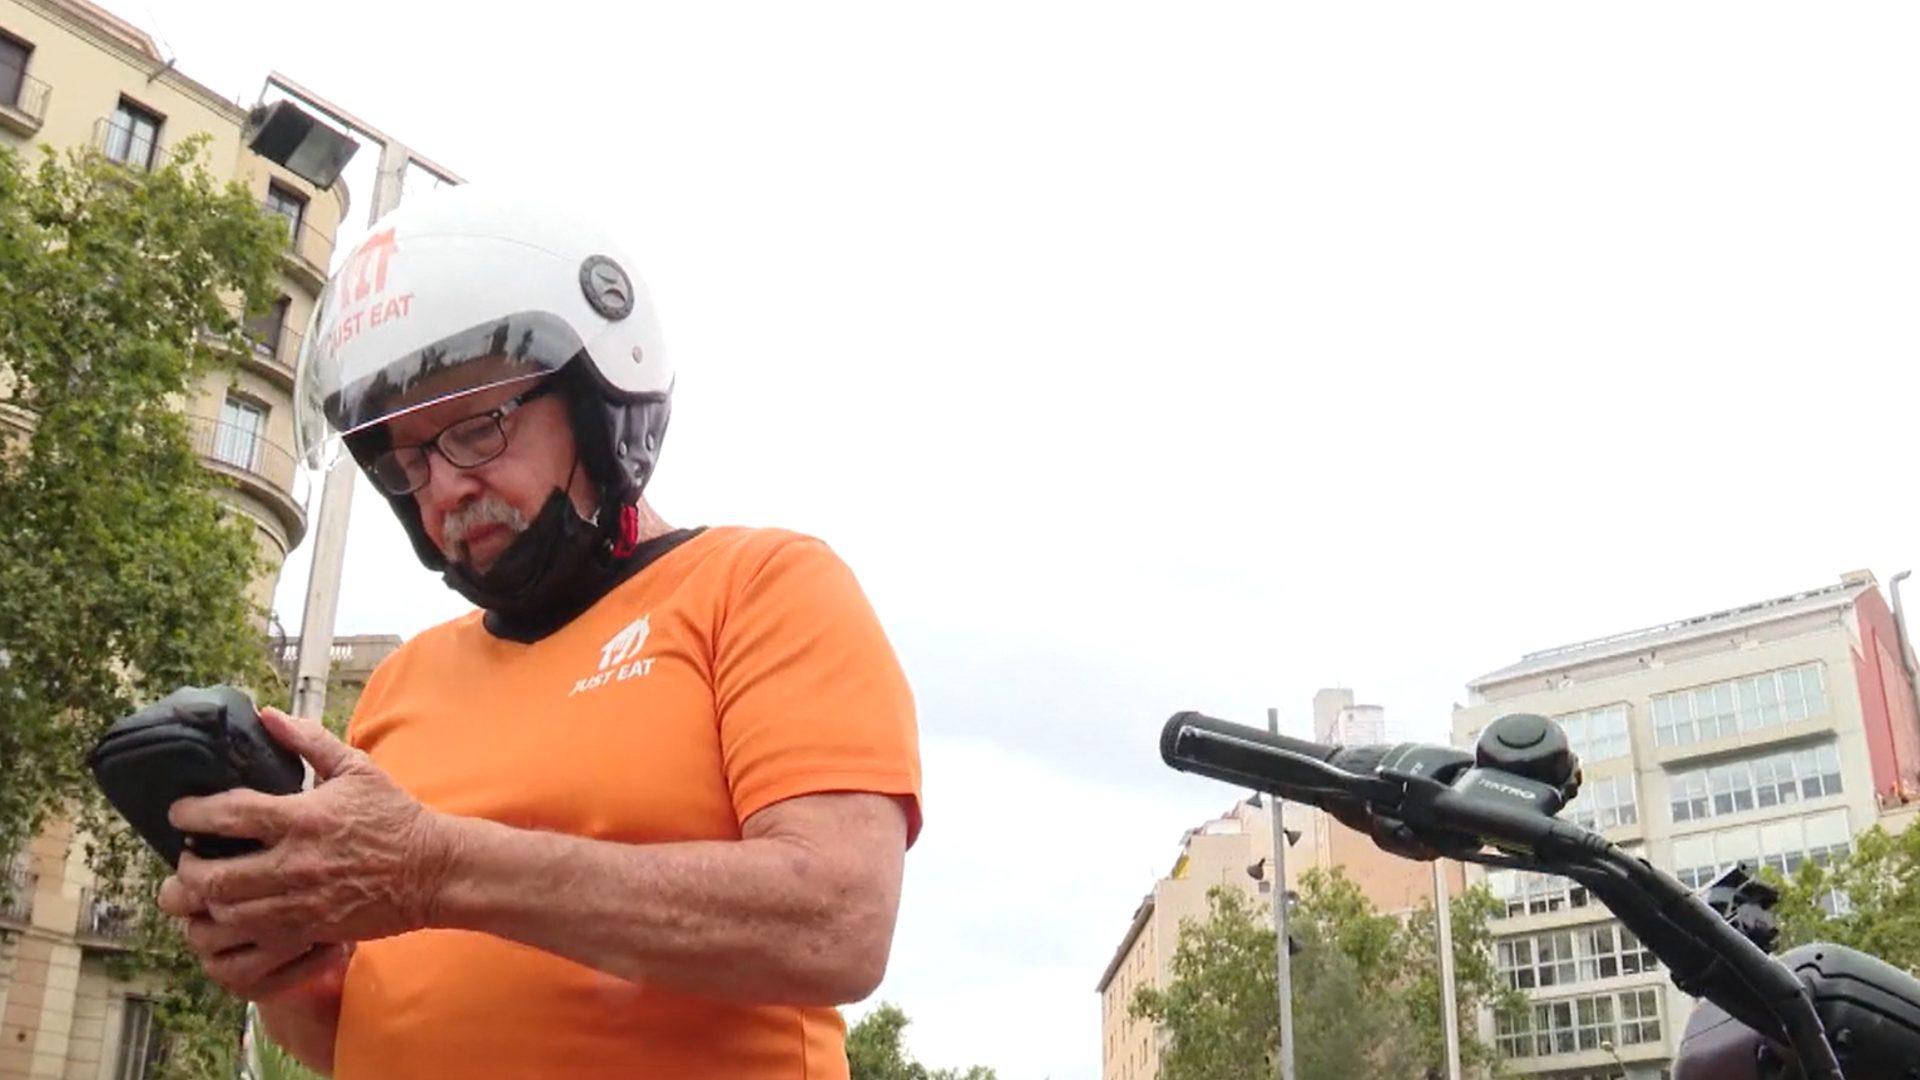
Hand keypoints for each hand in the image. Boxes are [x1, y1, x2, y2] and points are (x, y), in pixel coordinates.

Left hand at [163, 708, 454, 946]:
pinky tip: (234, 910)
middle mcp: (295, 864)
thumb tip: (268, 715)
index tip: (178, 812)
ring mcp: (300, 902)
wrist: (433, 870)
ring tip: (205, 886)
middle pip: (212, 876)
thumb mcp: (356, 768)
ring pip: (225, 912)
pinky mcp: (309, 929)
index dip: (191, 813)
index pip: (227, 815)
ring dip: (205, 900)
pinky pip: (253, 937)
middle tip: (189, 856)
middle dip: (188, 867)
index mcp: (303, 818)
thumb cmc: (395, 817)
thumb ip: (308, 740)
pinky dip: (233, 925)